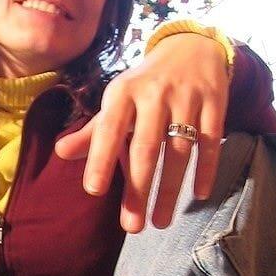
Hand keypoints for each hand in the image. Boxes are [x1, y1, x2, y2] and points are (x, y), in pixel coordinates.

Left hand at [54, 33, 229, 232]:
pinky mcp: (215, 103)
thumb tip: (60, 153)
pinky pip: (211, 142)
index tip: (94, 191)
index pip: (108, 129)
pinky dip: (205, 170)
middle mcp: (153, 94)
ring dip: (170, 190)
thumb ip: (92, 132)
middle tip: (132, 226)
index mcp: (123, 94)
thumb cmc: (145, 86)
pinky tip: (198, 196)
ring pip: (179, 150)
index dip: (100, 159)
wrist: (191, 49)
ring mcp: (186, 98)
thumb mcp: (117, 102)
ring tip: (160, 222)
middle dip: (138, 189)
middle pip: (145, 147)